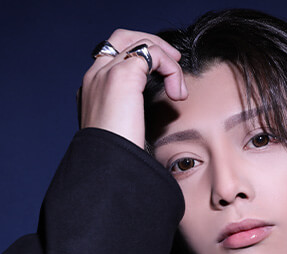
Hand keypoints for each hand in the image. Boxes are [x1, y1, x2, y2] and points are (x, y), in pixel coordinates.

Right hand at [80, 29, 187, 148]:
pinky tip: (177, 95)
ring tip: (180, 90)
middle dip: (152, 44)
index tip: (161, 77)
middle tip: (175, 61)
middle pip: (123, 38)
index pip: (112, 57)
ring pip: (141, 43)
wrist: (106, 167)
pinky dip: (171, 70)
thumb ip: (126, 120)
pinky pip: (153, 54)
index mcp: (91, 90)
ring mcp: (106, 73)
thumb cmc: (115, 160)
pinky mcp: (123, 76)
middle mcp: (94, 76)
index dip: (139, 60)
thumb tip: (142, 124)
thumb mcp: (119, 136)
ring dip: (167, 61)